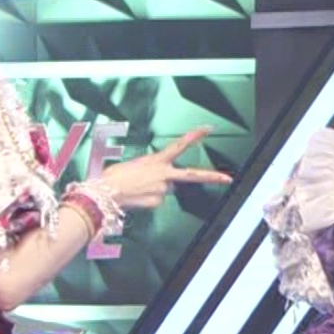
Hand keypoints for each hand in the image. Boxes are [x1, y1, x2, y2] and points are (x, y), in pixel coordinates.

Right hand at [93, 127, 233, 209]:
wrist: (105, 192)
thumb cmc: (114, 177)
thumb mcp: (134, 165)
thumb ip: (152, 170)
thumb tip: (160, 181)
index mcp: (157, 160)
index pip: (180, 145)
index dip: (195, 136)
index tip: (208, 129)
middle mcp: (163, 175)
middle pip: (192, 175)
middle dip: (212, 177)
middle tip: (228, 179)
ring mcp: (162, 190)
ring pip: (166, 190)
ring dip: (155, 189)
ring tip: (137, 188)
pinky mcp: (157, 203)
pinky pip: (157, 201)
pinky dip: (148, 199)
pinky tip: (137, 197)